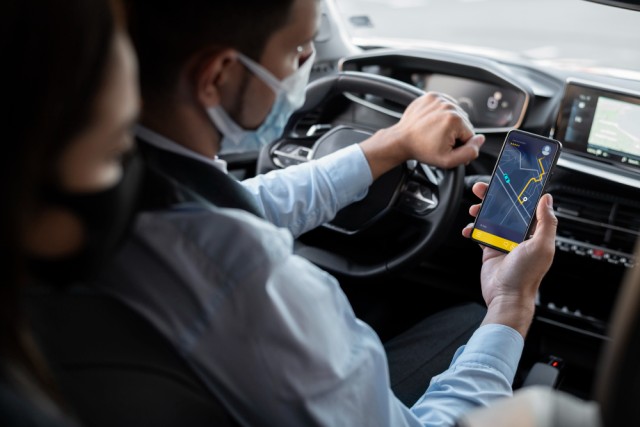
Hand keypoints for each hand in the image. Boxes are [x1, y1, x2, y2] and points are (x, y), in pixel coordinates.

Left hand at [360, 92, 485, 179]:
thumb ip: (469, 153)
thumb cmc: (421, 150)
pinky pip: (445, 106)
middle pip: (463, 123)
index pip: (470, 135)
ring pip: (455, 114)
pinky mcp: (431, 96)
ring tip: (435, 132)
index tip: (447, 148)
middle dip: (455, 133)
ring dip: (448, 123)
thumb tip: (480, 140)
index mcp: (455, 119)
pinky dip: (441, 114)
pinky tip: (432, 123)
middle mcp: (449, 105)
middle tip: (439, 141)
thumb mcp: (448, 160)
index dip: (460, 145)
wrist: (401, 140)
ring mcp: (439, 98)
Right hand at [462, 182, 557, 336]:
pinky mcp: (490, 249)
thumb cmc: (526, 276)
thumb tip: (547, 199)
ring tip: (474, 209)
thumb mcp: (541, 246)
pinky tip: (469, 230)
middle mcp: (519, 235)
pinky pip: (480, 233)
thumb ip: (546, 222)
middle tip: (482, 189)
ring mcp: (504, 241)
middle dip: (493, 197)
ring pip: (491, 218)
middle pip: (505, 209)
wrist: (506, 296)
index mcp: (534, 232)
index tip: (507, 181)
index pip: (526, 205)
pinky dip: (473, 229)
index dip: (516, 192)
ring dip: (481, 211)